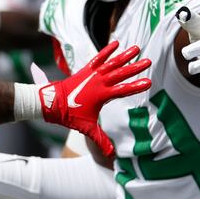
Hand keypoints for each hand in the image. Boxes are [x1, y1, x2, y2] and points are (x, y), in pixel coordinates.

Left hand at [39, 41, 151, 155]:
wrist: (51, 102)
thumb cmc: (69, 115)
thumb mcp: (86, 128)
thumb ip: (100, 140)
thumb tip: (111, 155)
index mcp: (101, 95)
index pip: (123, 90)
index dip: (136, 86)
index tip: (149, 82)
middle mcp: (98, 82)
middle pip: (120, 73)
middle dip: (135, 68)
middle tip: (149, 61)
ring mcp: (91, 74)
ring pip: (111, 63)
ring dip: (124, 56)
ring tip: (136, 48)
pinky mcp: (85, 70)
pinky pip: (98, 58)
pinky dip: (106, 51)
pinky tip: (115, 43)